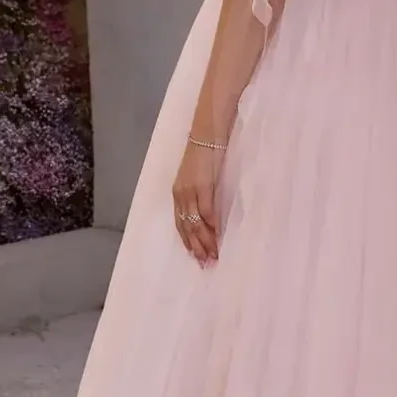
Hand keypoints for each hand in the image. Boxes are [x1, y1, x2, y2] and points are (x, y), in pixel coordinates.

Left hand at [172, 137, 222, 264]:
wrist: (207, 133)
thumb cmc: (205, 154)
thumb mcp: (198, 177)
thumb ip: (200, 195)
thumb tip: (207, 217)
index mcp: (178, 193)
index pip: (181, 223)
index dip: (188, 242)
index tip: (196, 257)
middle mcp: (181, 194)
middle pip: (187, 227)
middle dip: (197, 247)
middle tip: (206, 263)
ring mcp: (191, 190)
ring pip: (196, 223)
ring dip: (205, 241)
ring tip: (214, 255)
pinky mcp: (203, 185)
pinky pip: (206, 210)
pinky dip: (212, 225)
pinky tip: (218, 236)